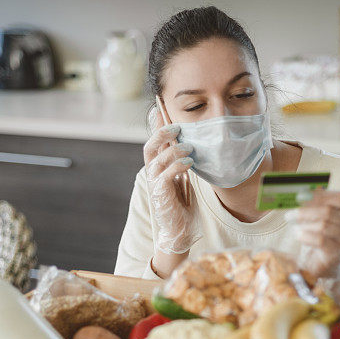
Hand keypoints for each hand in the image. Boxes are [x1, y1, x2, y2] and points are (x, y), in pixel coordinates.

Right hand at [143, 110, 197, 255]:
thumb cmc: (183, 207)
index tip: (161, 106)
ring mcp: (155, 184)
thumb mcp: (184, 180)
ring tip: (189, 147)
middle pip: (149, 147)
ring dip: (173, 149)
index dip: (156, 125)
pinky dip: (177, 165)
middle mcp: (153, 174)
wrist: (180, 232)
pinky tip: (190, 163)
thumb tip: (189, 144)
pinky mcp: (161, 194)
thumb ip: (182, 163)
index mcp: (158, 169)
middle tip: (176, 126)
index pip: (155, 142)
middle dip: (161, 133)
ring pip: (157, 158)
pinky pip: (166, 174)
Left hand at [287, 190, 339, 291]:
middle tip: (290, 215)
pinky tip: (299, 235)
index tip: (300, 196)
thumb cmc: (320, 240)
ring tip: (294, 228)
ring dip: (304, 224)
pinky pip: (320, 240)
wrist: (326, 267)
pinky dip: (306, 236)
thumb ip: (313, 205)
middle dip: (305, 211)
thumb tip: (298, 191)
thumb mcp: (318, 219)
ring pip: (323, 225)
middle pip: (327, 211)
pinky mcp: (338, 253)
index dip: (320, 195)